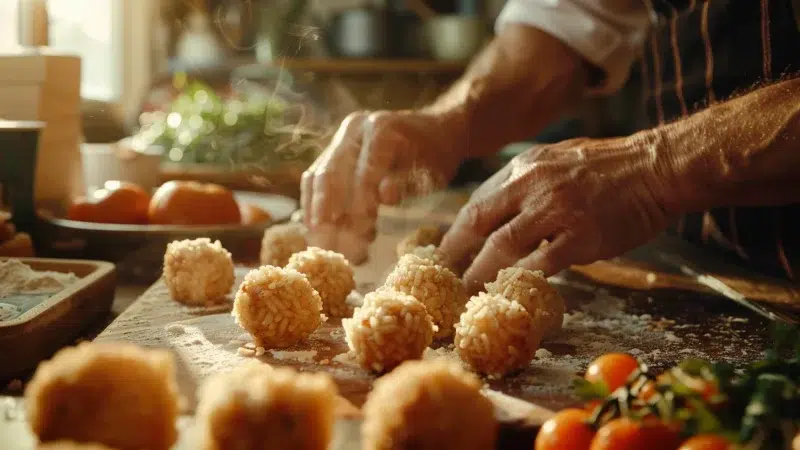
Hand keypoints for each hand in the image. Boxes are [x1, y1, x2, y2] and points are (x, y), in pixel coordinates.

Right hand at [301, 110, 465, 260]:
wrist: (433, 132)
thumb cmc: (435, 157)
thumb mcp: (429, 172)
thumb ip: (405, 183)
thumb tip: (385, 196)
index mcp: (381, 129)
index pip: (363, 173)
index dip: (359, 207)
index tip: (361, 237)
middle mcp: (355, 128)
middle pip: (331, 174)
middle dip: (330, 214)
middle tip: (334, 246)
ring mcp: (341, 137)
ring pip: (317, 176)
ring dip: (316, 212)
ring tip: (324, 242)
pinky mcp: (333, 149)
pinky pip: (315, 177)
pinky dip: (313, 204)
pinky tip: (317, 228)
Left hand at [438, 132, 682, 292]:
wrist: (657, 167)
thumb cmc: (611, 166)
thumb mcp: (557, 158)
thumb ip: (527, 182)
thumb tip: (501, 207)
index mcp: (523, 167)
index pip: (478, 201)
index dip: (458, 230)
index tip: (446, 250)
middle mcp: (531, 185)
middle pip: (478, 222)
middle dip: (455, 252)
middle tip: (442, 277)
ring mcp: (555, 210)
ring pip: (503, 247)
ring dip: (481, 273)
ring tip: (469, 293)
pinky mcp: (580, 236)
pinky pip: (542, 264)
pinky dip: (524, 279)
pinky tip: (514, 293)